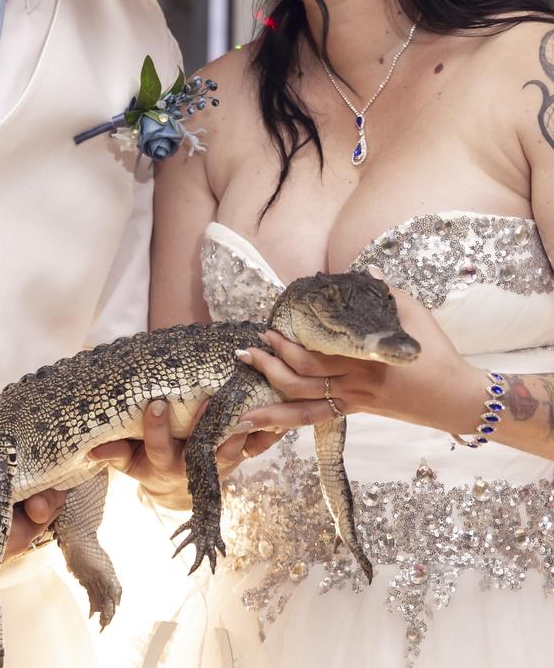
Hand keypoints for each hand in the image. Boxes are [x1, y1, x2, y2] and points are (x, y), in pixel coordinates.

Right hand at [88, 399, 280, 510]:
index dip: (156, 428)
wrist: (179, 488)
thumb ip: (115, 453)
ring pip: (233, 446)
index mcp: (165, 465)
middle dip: (206, 423)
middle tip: (209, 399)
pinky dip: (270, 434)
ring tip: (248, 401)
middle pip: (202, 447)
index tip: (155, 403)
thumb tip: (93, 448)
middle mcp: (195, 467)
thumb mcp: (131, 462)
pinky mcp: (240, 457)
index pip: (159, 447)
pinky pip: (258, 447)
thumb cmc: (149, 464)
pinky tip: (282, 418)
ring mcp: (220, 463)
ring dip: (241, 426)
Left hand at [237, 268, 484, 436]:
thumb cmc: (437, 354)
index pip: (315, 355)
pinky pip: (318, 419)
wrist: (458, 399)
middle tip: (249, 349)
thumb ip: (386, 293)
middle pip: (301, 380)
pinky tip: (268, 426)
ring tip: (241, 409)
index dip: (286, 346)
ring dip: (271, 408)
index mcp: (365, 359)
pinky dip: (291, 424)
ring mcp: (354, 403)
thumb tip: (365, 272)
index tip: (268, 330)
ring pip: (304, 410)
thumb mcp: (415, 315)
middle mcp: (355, 384)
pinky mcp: (357, 413)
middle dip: (270, 365)